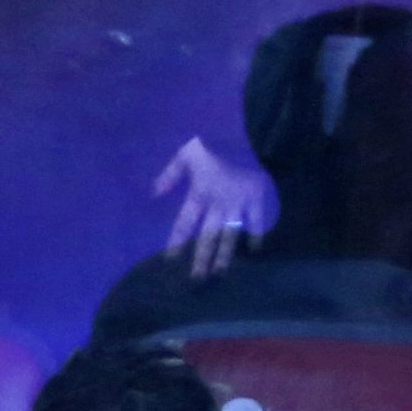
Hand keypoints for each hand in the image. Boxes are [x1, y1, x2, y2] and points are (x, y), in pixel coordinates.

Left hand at [152, 137, 273, 279]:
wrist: (243, 131)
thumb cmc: (212, 138)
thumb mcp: (187, 152)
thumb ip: (171, 173)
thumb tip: (154, 193)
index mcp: (199, 193)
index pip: (185, 222)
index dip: (176, 241)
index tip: (170, 260)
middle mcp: (217, 204)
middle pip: (207, 236)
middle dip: (201, 258)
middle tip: (197, 279)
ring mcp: (238, 204)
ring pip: (229, 235)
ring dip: (224, 255)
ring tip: (220, 273)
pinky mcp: (255, 199)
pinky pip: (257, 222)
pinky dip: (256, 235)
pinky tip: (255, 249)